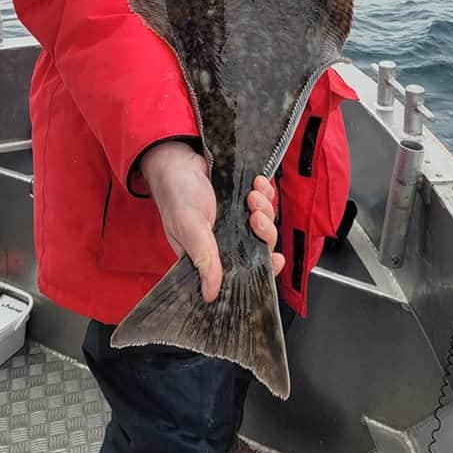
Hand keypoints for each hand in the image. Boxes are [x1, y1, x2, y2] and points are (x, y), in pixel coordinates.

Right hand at [140, 142, 284, 301]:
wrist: (178, 159)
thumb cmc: (176, 193)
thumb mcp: (188, 227)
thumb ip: (203, 257)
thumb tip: (211, 293)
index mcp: (210, 256)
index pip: (241, 272)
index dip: (262, 268)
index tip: (276, 259)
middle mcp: (225, 242)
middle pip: (260, 247)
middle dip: (264, 231)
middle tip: (254, 215)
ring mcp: (236, 221)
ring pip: (265, 224)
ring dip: (265, 209)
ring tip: (252, 195)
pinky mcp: (242, 202)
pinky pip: (265, 203)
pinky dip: (265, 194)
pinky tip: (257, 183)